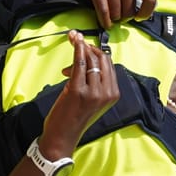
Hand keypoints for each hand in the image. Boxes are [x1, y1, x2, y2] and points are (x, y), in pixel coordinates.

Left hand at [41, 30, 118, 157]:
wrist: (62, 136)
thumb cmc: (74, 118)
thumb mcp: (91, 99)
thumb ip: (93, 81)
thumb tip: (84, 57)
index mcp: (113, 94)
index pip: (109, 65)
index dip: (97, 51)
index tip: (86, 44)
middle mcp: (106, 92)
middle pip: (102, 59)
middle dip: (89, 46)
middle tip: (77, 40)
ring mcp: (93, 92)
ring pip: (91, 60)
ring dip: (81, 46)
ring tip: (72, 40)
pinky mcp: (78, 90)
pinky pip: (80, 64)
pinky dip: (77, 51)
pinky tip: (73, 43)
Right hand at [60, 0, 175, 26]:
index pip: (150, 0)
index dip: (145, 13)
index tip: (139, 16)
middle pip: (130, 9)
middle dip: (125, 16)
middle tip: (121, 13)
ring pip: (117, 11)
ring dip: (114, 18)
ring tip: (113, 14)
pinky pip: (103, 10)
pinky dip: (105, 20)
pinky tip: (106, 22)